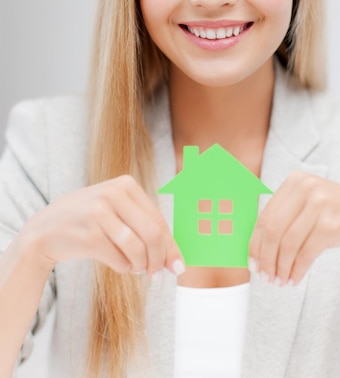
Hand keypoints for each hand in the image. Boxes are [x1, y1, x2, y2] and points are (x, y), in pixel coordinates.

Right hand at [22, 175, 184, 275]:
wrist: (45, 229)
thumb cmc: (89, 221)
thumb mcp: (116, 211)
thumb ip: (145, 228)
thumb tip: (175, 262)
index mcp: (125, 184)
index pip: (158, 219)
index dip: (170, 246)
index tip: (176, 266)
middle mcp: (112, 194)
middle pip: (152, 234)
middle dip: (159, 259)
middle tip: (156, 272)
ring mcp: (99, 213)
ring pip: (138, 249)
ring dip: (141, 266)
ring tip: (136, 269)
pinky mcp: (89, 236)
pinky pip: (120, 260)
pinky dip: (125, 268)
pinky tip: (121, 265)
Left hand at [249, 170, 339, 284]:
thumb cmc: (337, 217)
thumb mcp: (309, 207)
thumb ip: (285, 218)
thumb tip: (254, 249)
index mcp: (296, 180)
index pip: (265, 216)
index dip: (255, 244)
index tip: (252, 264)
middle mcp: (307, 187)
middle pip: (273, 230)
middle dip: (266, 258)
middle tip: (266, 277)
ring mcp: (321, 204)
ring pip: (288, 243)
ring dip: (281, 267)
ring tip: (281, 281)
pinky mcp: (334, 224)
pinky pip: (306, 253)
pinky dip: (297, 270)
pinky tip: (294, 279)